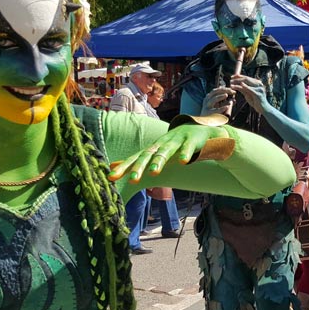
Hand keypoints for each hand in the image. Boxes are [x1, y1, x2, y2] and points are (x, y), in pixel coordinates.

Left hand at [108, 125, 228, 183]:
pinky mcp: (191, 141)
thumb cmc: (172, 144)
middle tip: (132, 180)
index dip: (123, 168)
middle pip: (148, 155)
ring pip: (166, 151)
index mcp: (151, 149)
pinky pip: (188, 148)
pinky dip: (185, 154)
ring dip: (159, 161)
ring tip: (153, 172)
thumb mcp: (152, 151)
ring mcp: (176, 141)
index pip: (135, 159)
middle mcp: (161, 144)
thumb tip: (111, 167)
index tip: (111, 178)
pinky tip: (184, 162)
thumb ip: (134, 160)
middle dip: (139, 167)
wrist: (197, 129)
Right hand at [201, 87, 235, 115]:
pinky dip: (221, 108)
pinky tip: (226, 107)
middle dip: (224, 91)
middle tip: (232, 91)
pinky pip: (215, 111)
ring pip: (213, 100)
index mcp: (209, 98)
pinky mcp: (208, 114)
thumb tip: (232, 96)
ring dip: (220, 96)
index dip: (224, 89)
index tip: (232, 89)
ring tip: (226, 95)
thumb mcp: (218, 106)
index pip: (216, 90)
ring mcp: (207, 107)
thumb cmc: (213, 114)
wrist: (206, 123)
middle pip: (215, 92)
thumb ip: (224, 100)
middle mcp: (207, 101)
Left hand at [230, 75, 268, 113]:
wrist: (263, 109)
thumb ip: (244, 89)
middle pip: (247, 79)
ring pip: (247, 83)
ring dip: (238, 82)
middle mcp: (259, 84)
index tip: (232, 76)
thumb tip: (237, 85)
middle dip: (238, 78)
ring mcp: (259, 89)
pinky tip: (240, 85)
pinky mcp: (258, 94)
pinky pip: (250, 90)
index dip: (239, 76)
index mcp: (257, 83)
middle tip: (230, 79)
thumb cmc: (256, 101)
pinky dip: (245, 87)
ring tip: (231, 83)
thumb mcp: (248, 94)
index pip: (247, 77)